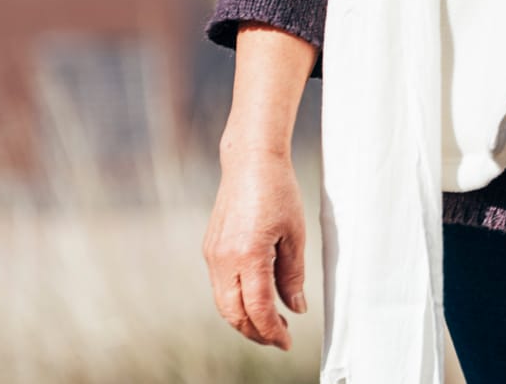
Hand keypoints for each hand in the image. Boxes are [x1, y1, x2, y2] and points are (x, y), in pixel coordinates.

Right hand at [203, 146, 308, 349]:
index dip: (272, 331)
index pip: (258, 308)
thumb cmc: (279, 193)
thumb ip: (293, 275)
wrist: (250, 163)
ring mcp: (213, 255)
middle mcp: (224, 260)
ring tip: (271, 323)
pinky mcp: (210, 250)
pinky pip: (220, 287)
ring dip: (245, 319)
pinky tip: (256, 299)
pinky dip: (236, 301)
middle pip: (234, 314)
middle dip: (256, 332)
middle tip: (279, 338)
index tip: (287, 342)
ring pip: (223, 303)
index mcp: (248, 256)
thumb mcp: (295, 234)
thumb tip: (296, 309)